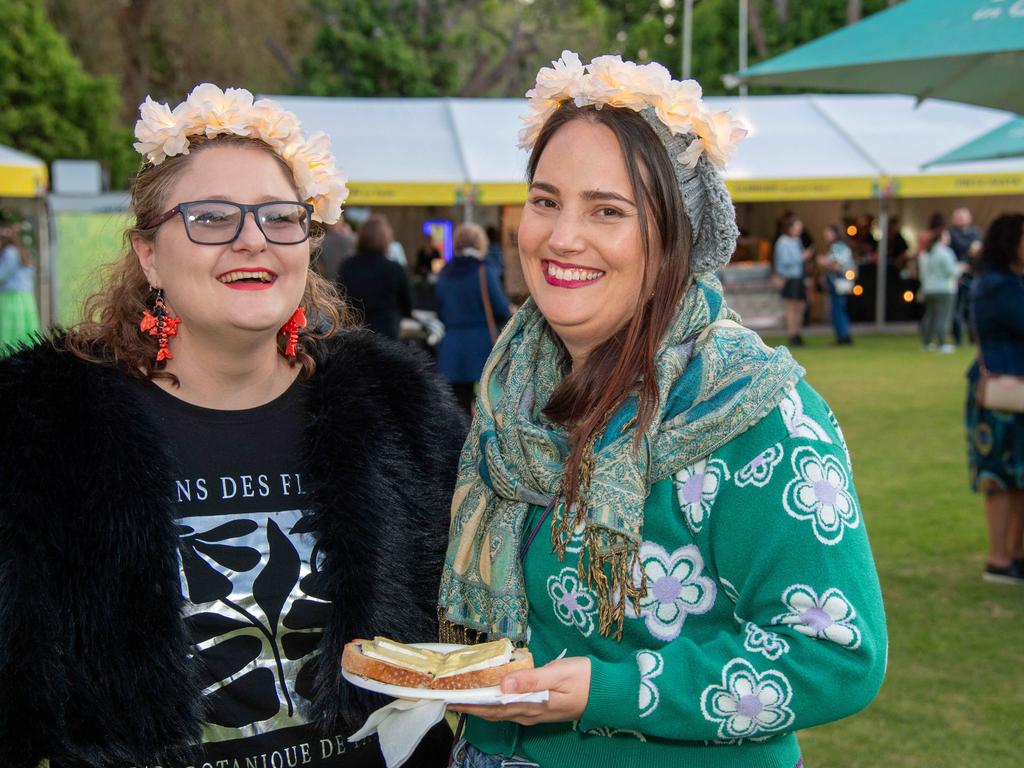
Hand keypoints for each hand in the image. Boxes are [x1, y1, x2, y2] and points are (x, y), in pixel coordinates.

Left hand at [448, 656, 590, 725]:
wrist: (611, 693)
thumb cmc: (585, 678)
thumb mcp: (559, 673)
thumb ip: (531, 679)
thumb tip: (503, 685)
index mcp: (532, 705)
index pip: (494, 707)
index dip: (472, 704)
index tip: (452, 698)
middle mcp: (531, 713)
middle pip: (495, 712)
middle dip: (473, 706)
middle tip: (452, 697)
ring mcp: (537, 714)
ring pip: (503, 712)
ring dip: (484, 707)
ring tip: (467, 697)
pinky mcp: (543, 710)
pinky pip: (513, 710)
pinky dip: (498, 704)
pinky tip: (494, 697)